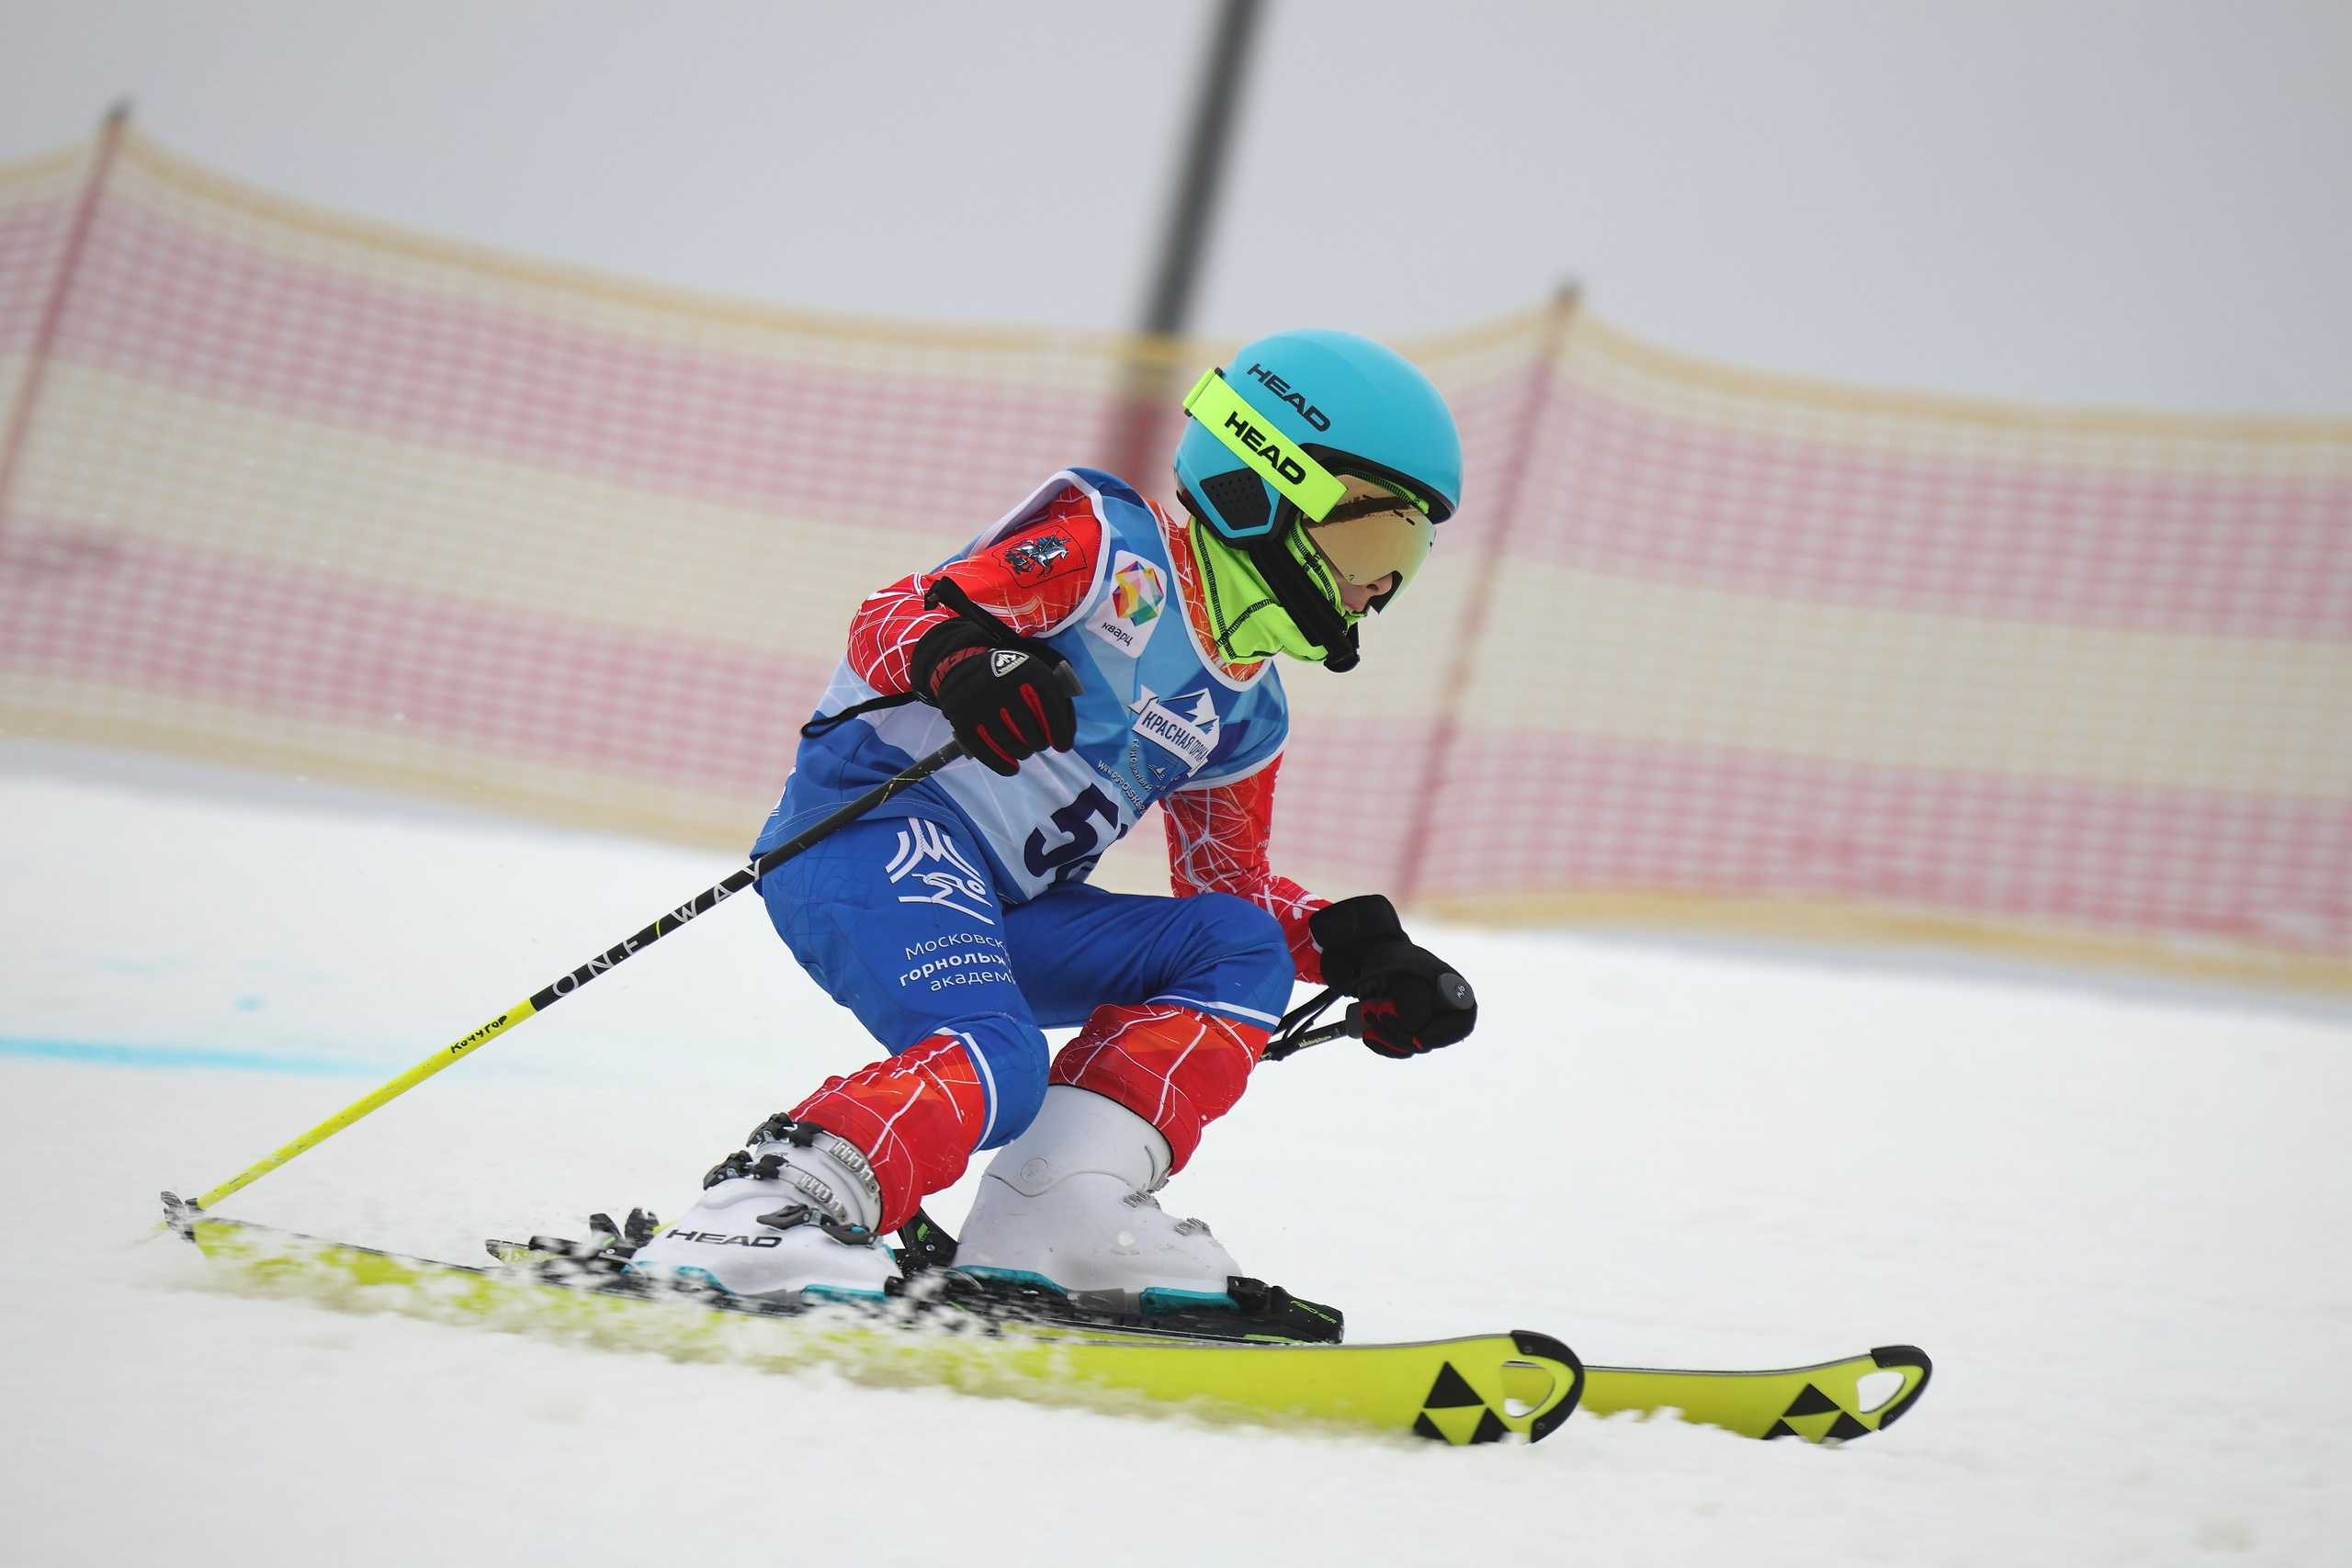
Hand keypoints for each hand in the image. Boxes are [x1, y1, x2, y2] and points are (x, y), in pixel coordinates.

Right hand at [909, 617, 1077, 776]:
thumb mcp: (1037, 674)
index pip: (1051, 708)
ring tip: (1024, 750)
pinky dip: (1002, 764)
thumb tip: (1065, 739)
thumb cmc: (1013, 675)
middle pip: (1031, 732)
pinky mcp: (964, 722)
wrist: (966, 666)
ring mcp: (982, 706)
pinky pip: (987, 752)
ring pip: (1011, 745)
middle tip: (1038, 743)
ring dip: (1022, 753)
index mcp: (1029, 673)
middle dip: (1039, 743)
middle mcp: (1005, 688)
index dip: (1060, 731)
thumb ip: (1055, 702)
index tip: (1062, 746)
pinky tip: (1011, 768)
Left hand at [1307, 894, 1476, 1057]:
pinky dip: (1380, 1044)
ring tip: (1368, 1010)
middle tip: (1378, 1012)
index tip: (1416, 1037)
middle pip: (1428, 1041)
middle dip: (1399, 1031)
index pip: (1460, 1025)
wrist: (1380, 963)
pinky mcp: (1408, 1036)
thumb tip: (1414, 1030)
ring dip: (1385, 1034)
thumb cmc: (1399, 964)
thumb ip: (1415, 1000)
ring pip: (1409, 1047)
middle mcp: (1446, 1017)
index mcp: (1458, 997)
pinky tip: (1368, 1034)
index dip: (1439, 1035)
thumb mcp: (1407, 975)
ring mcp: (1427, 1029)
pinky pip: (1397, 1050)